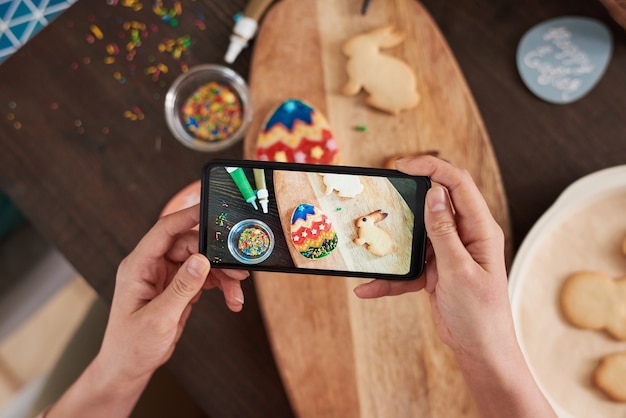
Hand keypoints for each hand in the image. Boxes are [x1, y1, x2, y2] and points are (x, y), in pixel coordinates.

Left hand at [46, 204, 249, 416]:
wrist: (128, 368)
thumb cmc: (131, 346)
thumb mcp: (158, 319)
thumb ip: (181, 288)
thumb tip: (201, 261)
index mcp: (138, 266)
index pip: (165, 230)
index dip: (188, 217)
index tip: (211, 211)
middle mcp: (152, 266)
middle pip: (190, 246)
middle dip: (216, 257)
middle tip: (238, 272)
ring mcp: (165, 276)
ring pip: (201, 262)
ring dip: (222, 276)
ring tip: (237, 294)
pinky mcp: (177, 287)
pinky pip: (203, 277)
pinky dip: (219, 286)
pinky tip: (231, 299)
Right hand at [354, 155, 508, 354]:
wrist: (480, 349)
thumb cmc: (480, 313)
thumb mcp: (459, 271)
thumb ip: (444, 232)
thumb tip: (435, 194)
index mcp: (480, 229)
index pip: (458, 184)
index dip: (432, 167)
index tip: (402, 165)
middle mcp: (465, 235)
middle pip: (435, 202)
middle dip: (407, 196)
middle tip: (383, 191)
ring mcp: (449, 252)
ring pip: (417, 233)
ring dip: (394, 239)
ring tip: (371, 237)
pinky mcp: (435, 269)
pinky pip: (408, 265)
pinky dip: (390, 277)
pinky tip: (368, 288)